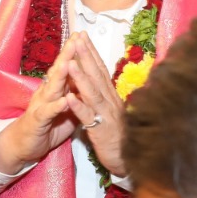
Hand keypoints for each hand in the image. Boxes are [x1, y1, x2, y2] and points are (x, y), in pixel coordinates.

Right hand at [0, 39, 87, 173]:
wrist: (24, 145)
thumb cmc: (47, 126)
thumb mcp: (65, 108)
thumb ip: (75, 94)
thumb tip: (88, 81)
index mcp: (55, 88)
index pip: (65, 66)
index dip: (74, 52)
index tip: (83, 36)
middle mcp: (47, 92)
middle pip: (59, 71)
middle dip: (68, 55)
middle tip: (76, 38)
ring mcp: (41, 105)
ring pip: (52, 88)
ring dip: (60, 75)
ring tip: (69, 62)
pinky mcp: (38, 120)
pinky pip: (48, 112)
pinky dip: (57, 106)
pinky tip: (65, 100)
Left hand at [65, 33, 129, 178]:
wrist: (127, 161)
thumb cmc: (118, 136)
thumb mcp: (110, 111)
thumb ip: (104, 95)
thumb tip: (97, 79)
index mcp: (111, 96)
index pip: (101, 70)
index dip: (91, 52)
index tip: (82, 36)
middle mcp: (110, 101)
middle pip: (97, 75)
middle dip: (86, 56)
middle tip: (77, 38)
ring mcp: (106, 115)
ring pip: (92, 93)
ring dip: (80, 77)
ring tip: (69, 63)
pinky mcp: (101, 131)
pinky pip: (88, 117)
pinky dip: (78, 106)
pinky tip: (68, 97)